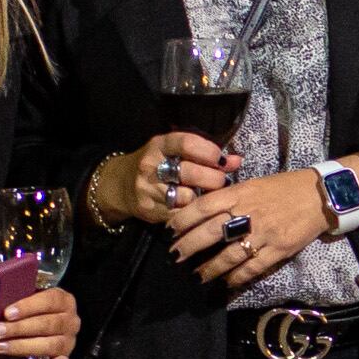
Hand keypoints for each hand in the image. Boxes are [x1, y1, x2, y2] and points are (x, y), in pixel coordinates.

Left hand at [0, 281, 82, 358]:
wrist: (43, 324)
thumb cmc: (31, 310)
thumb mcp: (29, 297)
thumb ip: (20, 295)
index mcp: (64, 301)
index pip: (50, 301)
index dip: (27, 307)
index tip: (7, 313)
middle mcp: (71, 322)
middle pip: (48, 324)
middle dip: (19, 328)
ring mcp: (69, 342)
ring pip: (51, 345)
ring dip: (23, 346)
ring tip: (0, 346)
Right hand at [93, 132, 232, 228]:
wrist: (121, 185)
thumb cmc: (158, 164)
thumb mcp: (174, 151)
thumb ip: (205, 154)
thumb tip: (237, 160)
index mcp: (159, 145)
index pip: (187, 143)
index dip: (209, 152)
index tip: (221, 160)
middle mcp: (151, 165)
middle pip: (189, 172)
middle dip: (212, 178)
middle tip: (221, 181)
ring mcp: (148, 189)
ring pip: (186, 197)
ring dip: (203, 199)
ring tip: (209, 196)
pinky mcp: (150, 210)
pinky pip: (180, 214)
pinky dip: (192, 213)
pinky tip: (197, 209)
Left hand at [171, 168, 332, 288]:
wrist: (320, 195)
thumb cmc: (284, 187)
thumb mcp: (253, 184)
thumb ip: (230, 198)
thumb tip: (203, 213)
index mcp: (241, 193)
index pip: (204, 206)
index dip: (183, 220)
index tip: (169, 231)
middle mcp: (249, 212)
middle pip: (211, 231)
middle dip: (189, 246)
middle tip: (174, 257)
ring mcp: (264, 232)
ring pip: (230, 254)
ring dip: (210, 268)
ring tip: (197, 276)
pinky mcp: (279, 249)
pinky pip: (253, 267)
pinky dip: (237, 277)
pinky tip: (227, 282)